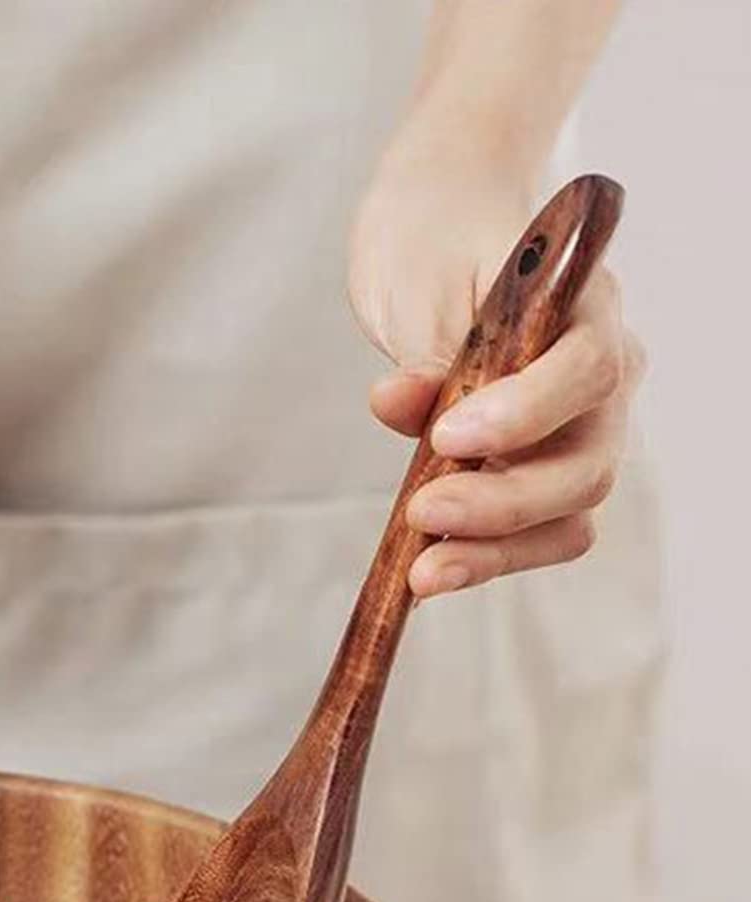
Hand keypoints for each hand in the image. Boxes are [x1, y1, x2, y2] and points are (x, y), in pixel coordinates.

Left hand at [349, 145, 643, 598]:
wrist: (439, 231)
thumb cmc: (436, 242)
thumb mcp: (420, 279)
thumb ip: (426, 346)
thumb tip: (402, 401)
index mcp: (585, 307)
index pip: (586, 369)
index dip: (525, 413)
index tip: (448, 436)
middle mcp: (599, 376)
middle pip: (585, 462)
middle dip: (504, 503)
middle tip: (422, 514)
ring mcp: (577, 429)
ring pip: (568, 512)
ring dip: (496, 549)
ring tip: (423, 571)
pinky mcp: (538, 470)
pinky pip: (536, 531)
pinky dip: (486, 557)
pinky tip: (429, 570)